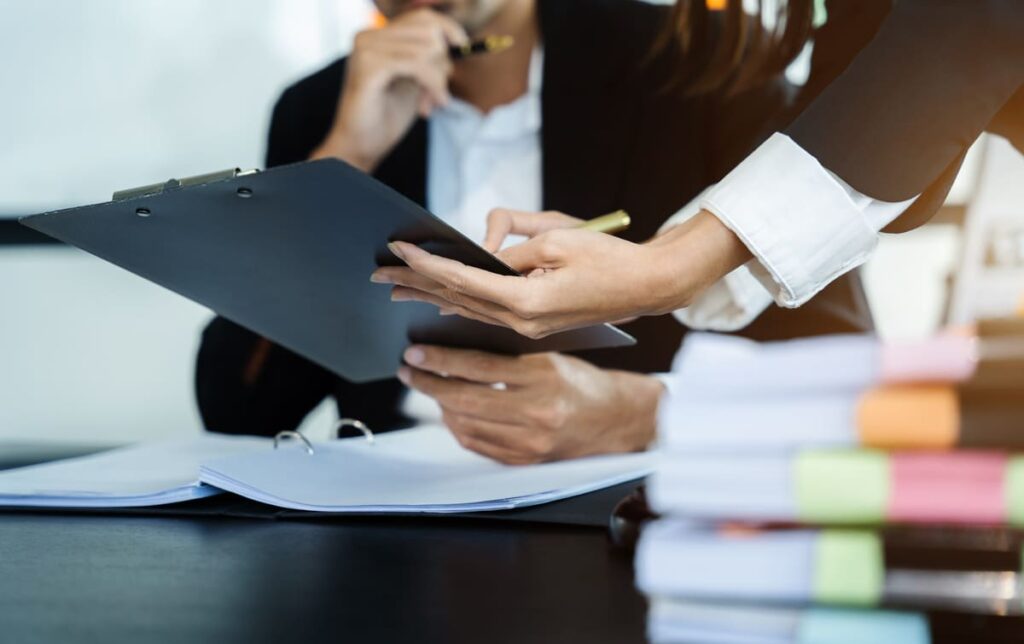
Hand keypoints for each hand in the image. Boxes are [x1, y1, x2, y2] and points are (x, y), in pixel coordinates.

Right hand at [311, 9, 468, 171]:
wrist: (359, 146)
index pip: (422, 17)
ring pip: (426, 48)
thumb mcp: (413, 80)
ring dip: (438, 80)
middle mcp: (367, 36)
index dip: (448, 29)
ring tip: (430, 104)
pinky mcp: (368, 66)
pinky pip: (417, 63)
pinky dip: (432, 84)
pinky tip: (429, 107)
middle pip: (428, 31)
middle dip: (443, 63)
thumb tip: (458, 40)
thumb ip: (428, 58)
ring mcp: (365, 49)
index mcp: (376, 36)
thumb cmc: (386, 116)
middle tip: (439, 94)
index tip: (463, 47)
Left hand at [371, 209, 751, 337]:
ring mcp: (528, 327)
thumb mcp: (557, 238)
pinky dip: (461, 304)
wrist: (648, 285)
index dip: (426, 263)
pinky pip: (488, 315)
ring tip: (397, 288)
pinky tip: (441, 303)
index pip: (461, 279)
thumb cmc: (608, 257)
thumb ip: (512, 246)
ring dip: (432, 296)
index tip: (397, 249)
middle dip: (415, 284)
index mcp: (524, 300)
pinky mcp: (535, 324)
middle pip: (456, 299)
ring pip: (468, 310)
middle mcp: (521, 320)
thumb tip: (482, 251)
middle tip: (378, 273)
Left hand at [396, 345, 662, 463]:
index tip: (415, 352)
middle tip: (409, 370)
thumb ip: (507, 354)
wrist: (618, 421)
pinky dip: (458, 426)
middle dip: (429, 383)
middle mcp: (537, 413)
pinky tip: (450, 411)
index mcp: (544, 377)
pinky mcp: (526, 461)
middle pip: (465, 399)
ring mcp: (530, 443)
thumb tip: (455, 346)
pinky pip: (477, 445)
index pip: (479, 367)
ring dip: (440, 405)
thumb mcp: (550, 356)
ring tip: (427, 387)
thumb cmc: (583, 382)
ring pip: (465, 425)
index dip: (441, 360)